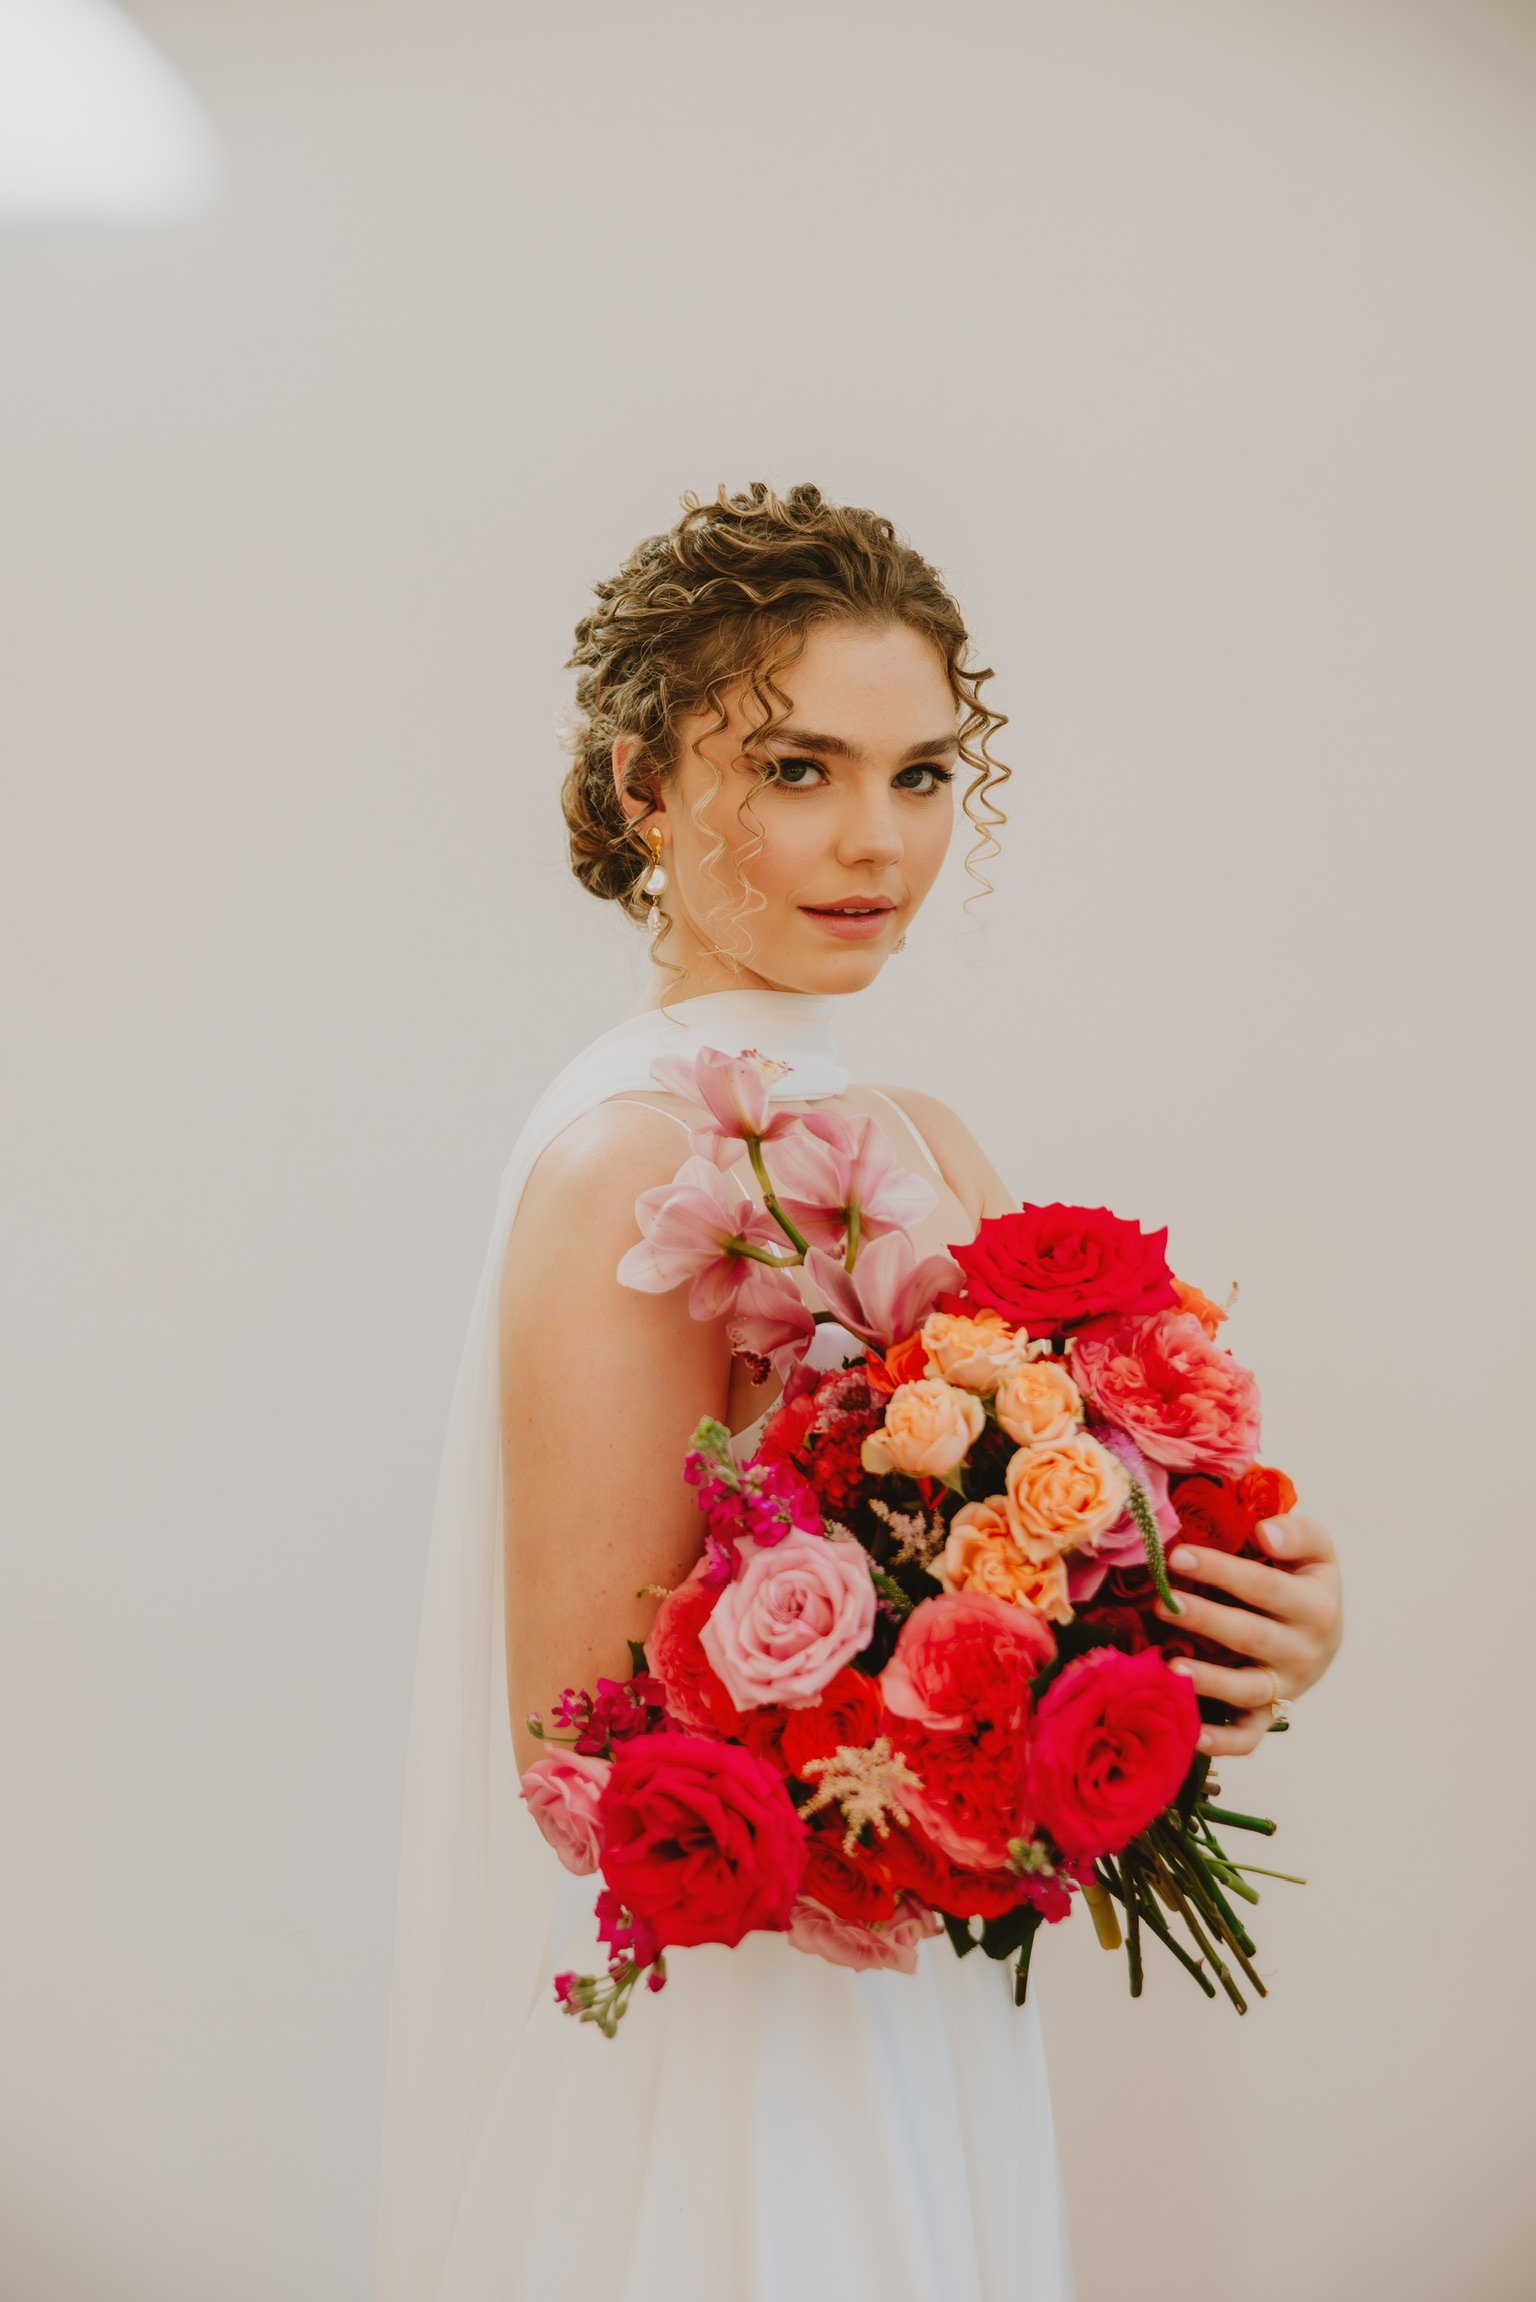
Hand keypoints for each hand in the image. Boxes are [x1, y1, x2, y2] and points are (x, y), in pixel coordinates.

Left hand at [1153, 1513, 1343, 1757]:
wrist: (1325, 1633)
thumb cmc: (1305, 1581)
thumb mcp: (1316, 1550)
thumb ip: (1298, 1533)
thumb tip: (1265, 1533)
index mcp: (1316, 1607)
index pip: (1264, 1587)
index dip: (1221, 1570)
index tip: (1177, 1555)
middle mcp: (1305, 1652)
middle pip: (1250, 1636)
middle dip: (1204, 1618)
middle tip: (1162, 1602)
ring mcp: (1285, 1688)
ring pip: (1247, 1689)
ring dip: (1208, 1681)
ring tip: (1169, 1667)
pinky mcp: (1269, 1714)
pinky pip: (1248, 1736)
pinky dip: (1222, 1742)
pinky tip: (1190, 1734)